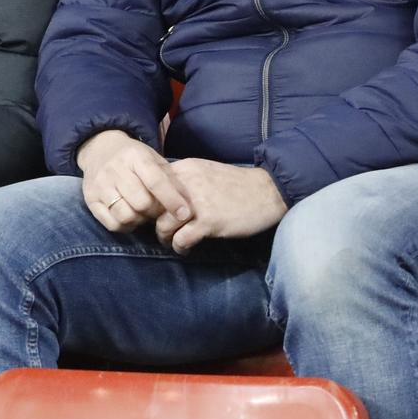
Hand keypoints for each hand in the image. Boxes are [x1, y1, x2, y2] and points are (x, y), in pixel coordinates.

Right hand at [78, 129, 188, 233]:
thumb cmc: (134, 158)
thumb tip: (187, 206)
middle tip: (158, 210)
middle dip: (155, 211)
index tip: (184, 214)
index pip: (156, 182)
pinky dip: (125, 226)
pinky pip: (112, 224)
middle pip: (141, 203)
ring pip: (126, 215)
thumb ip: (171, 180)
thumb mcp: (154, 160)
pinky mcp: (90, 199)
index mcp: (135, 156)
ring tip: (143, 213)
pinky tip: (130, 217)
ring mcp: (100, 185)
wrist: (99, 149)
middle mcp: (114, 169)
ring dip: (140, 220)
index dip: (172, 201)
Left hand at [160, 159, 287, 252]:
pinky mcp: (208, 222)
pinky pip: (181, 239)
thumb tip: (162, 195)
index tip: (153, 213)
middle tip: (159, 230)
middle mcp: (185, 184)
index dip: (149, 202)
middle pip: (152, 207)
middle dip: (152, 221)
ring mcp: (196, 204)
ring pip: (163, 225)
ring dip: (164, 237)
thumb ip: (183, 180)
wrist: (268, 190)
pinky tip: (184, 249)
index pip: (151, 185)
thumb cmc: (236, 183)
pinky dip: (179, 247)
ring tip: (170, 242)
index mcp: (184, 169)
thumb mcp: (204, 171)